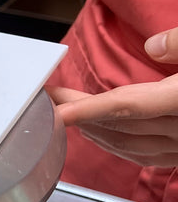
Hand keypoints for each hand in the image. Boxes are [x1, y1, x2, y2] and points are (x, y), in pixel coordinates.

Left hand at [47, 28, 177, 166]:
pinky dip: (114, 145)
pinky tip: (97, 134)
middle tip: (49, 97)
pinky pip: (143, 156)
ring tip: (64, 114)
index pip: (128, 107)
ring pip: (127, 145)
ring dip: (92, 129)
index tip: (58, 111)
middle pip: (119, 124)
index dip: (88, 110)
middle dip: (78, 112)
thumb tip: (152, 45)